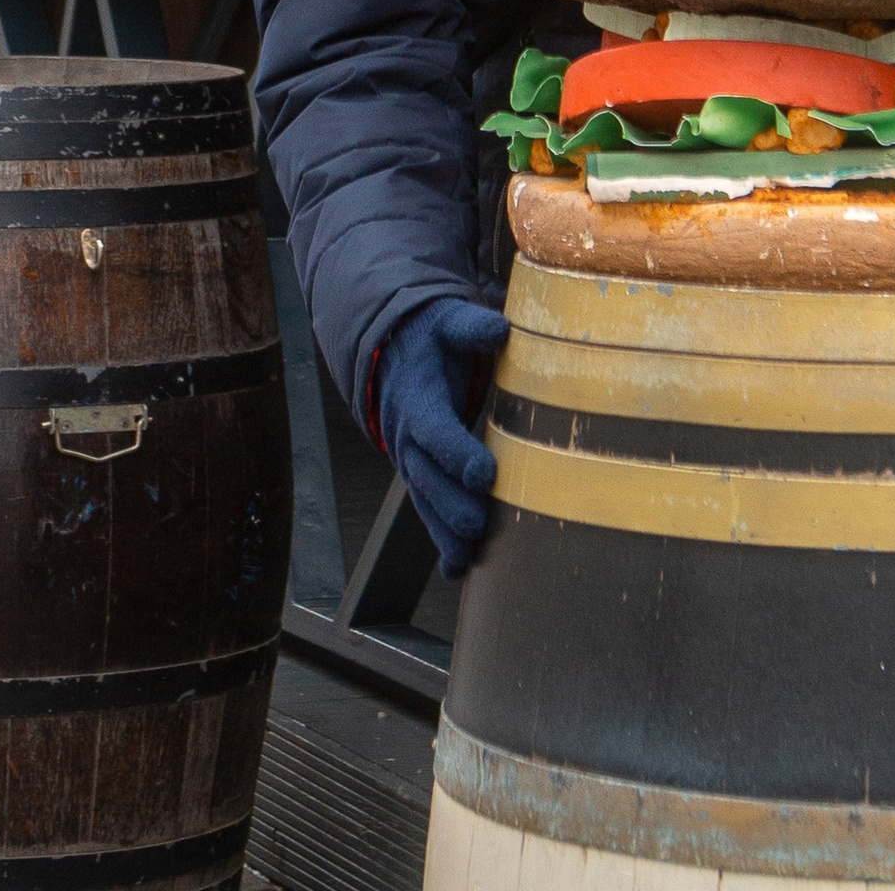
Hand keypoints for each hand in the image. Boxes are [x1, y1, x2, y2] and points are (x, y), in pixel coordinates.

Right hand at [375, 297, 509, 578]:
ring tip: (467, 557)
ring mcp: (412, 461)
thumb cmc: (432, 337)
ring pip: (426, 502)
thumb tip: (499, 329)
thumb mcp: (449, 322)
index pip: (435, 430)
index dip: (457, 453)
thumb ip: (472, 326)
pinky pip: (428, 512)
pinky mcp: (421, 476)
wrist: (394, 353)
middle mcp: (409, 436)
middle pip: (428, 476)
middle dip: (451, 504)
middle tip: (478, 525)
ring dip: (444, 532)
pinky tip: (457, 571)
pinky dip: (441, 543)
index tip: (483, 474)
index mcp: (418, 399)